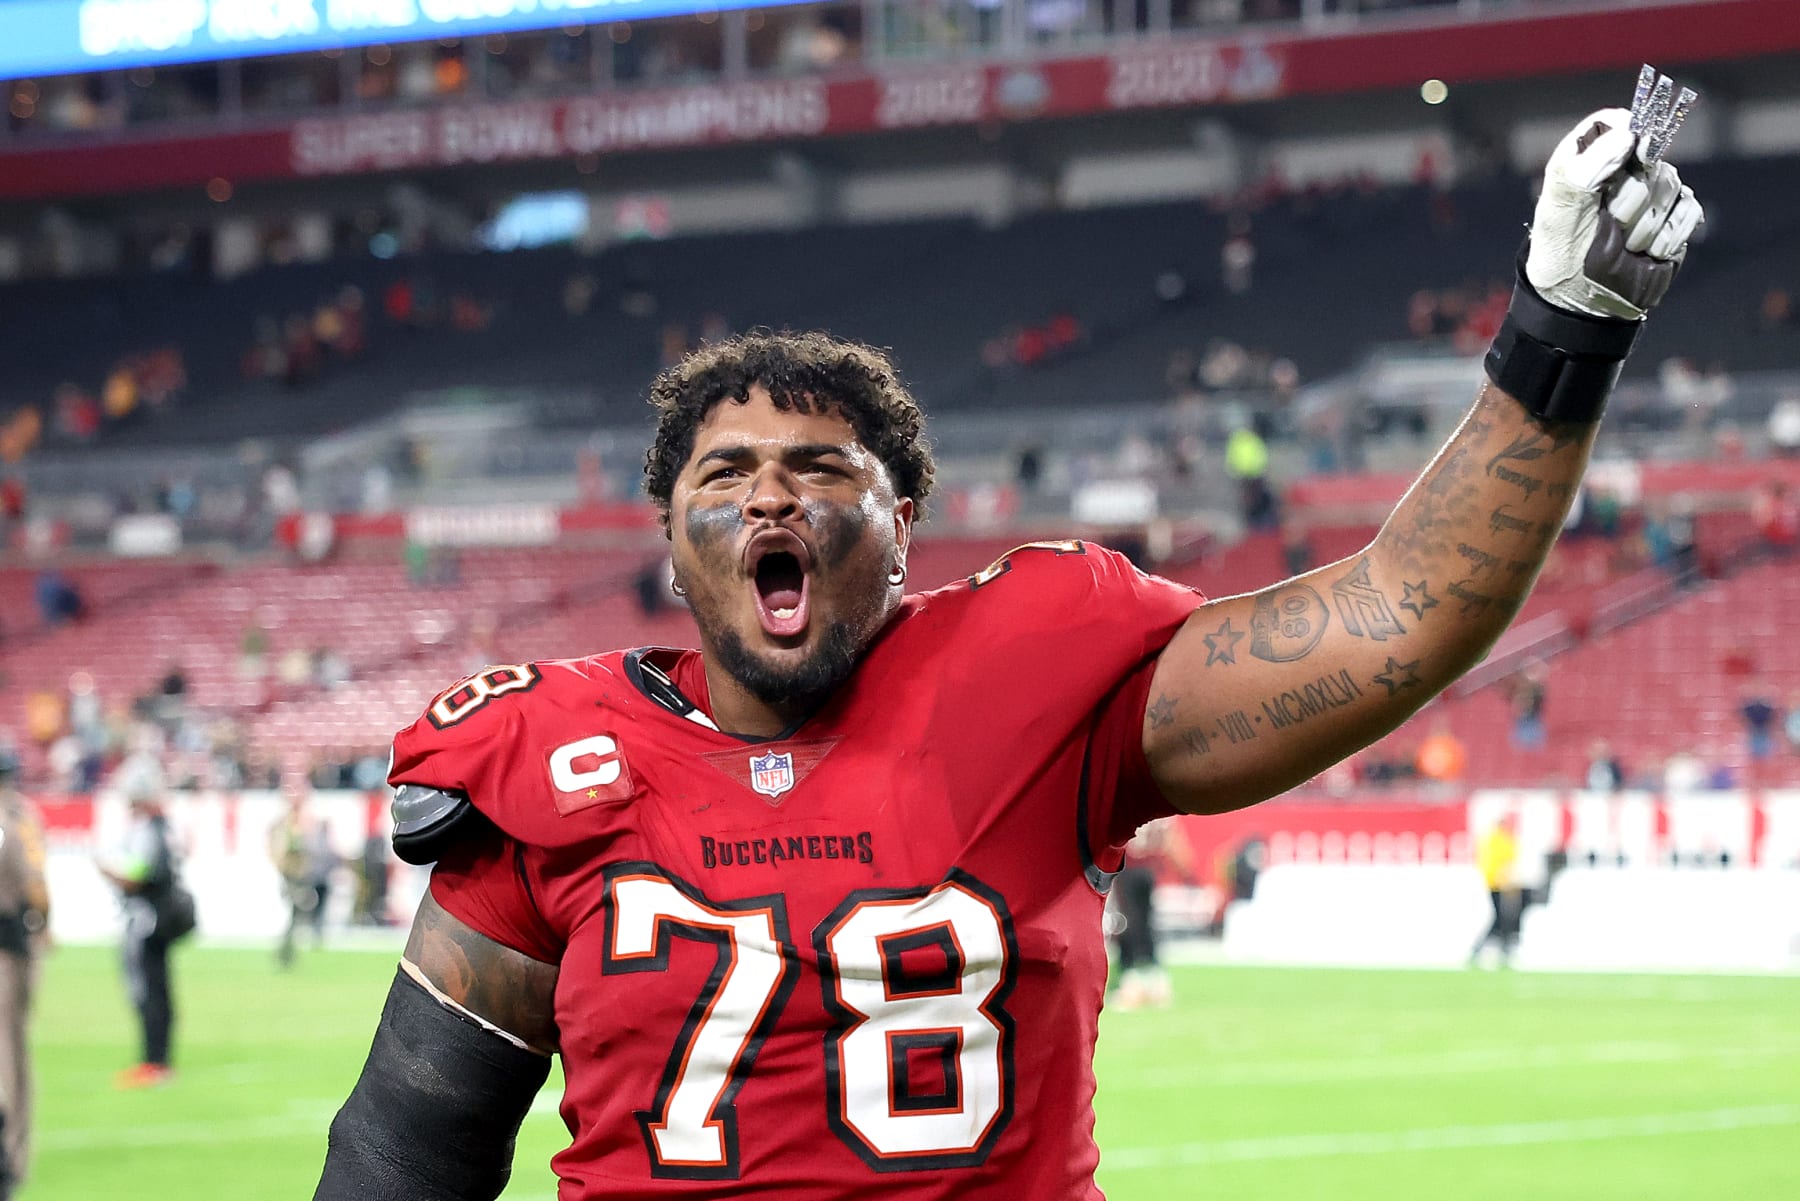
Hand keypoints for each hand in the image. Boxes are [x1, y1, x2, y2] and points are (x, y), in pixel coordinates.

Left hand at [1526, 107, 1703, 319]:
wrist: (1582, 305)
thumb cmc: (1561, 256)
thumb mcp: (1559, 213)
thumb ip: (1584, 170)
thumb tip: (1627, 132)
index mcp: (1585, 163)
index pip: (1613, 124)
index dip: (1627, 132)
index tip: (1631, 151)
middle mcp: (1621, 172)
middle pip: (1648, 157)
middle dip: (1631, 196)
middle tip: (1611, 224)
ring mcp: (1651, 193)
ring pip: (1670, 185)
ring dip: (1646, 223)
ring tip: (1623, 245)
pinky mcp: (1674, 217)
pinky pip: (1687, 212)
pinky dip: (1667, 236)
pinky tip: (1646, 253)